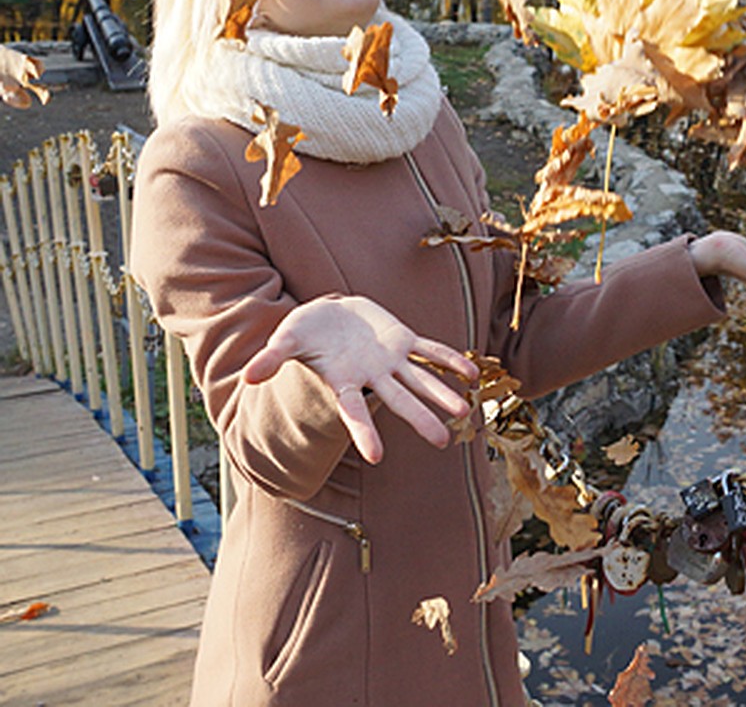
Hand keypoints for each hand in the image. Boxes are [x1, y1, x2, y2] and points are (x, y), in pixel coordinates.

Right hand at [241, 294, 478, 461]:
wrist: (329, 314)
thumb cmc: (305, 332)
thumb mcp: (286, 340)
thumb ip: (271, 360)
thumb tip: (247, 378)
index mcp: (343, 381)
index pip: (354, 412)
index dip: (364, 432)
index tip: (376, 458)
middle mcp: (371, 376)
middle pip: (398, 401)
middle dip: (420, 419)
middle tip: (441, 442)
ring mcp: (390, 359)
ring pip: (421, 379)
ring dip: (442, 393)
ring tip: (465, 412)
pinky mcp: (402, 338)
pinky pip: (430, 349)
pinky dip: (449, 358)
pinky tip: (472, 371)